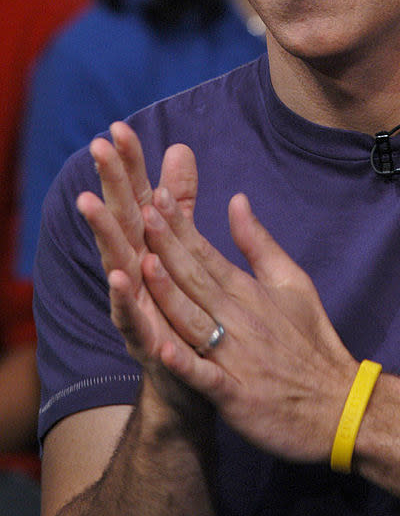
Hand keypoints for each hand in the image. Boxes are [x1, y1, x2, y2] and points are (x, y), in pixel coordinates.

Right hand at [76, 123, 208, 415]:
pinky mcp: (149, 345)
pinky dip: (127, 301)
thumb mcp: (186, 250)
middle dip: (108, 183)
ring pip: (118, 267)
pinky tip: (120, 280)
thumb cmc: (186, 313)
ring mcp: (139, 310)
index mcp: (148, 252)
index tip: (118, 127)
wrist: (192, 389)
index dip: (129, 165)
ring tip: (90, 205)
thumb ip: (180, 201)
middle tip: (95, 147)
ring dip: (104, 236)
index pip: (137, 199)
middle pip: (122, 223)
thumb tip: (179, 148)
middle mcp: (136, 277)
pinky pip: (135, 322)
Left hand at [80, 122, 357, 462]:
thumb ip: (258, 243)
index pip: (207, 253)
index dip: (180, 226)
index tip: (157, 196)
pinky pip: (206, 378)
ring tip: (145, 266)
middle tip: (142, 212)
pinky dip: (186, 365)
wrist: (339, 405)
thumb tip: (236, 199)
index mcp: (249, 292)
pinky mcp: (236, 395)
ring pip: (194, 321)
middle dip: (167, 246)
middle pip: (195, 279)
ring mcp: (236, 357)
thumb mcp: (292, 282)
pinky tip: (162, 350)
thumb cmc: (312, 341)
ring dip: (170, 294)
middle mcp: (239, 319)